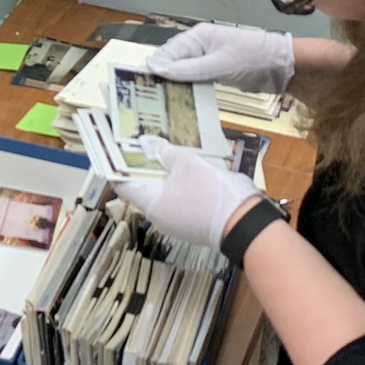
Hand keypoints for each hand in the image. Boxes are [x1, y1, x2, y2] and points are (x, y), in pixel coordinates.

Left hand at [115, 138, 263, 250]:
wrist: (247, 224)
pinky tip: (185, 167)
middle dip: (144, 164)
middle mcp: (160, 218)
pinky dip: (178, 184)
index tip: (117, 146)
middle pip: (144, 188)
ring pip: (163, 194)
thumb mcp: (188, 164)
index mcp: (152, 204)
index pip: (123, 184)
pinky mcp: (193, 224)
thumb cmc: (213, 192)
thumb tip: (147, 143)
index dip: (118, 164)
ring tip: (165, 148)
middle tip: (144, 141)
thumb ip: (165, 152)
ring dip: (163, 173)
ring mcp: (177, 223)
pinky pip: (179, 200)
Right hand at [146, 21, 294, 95]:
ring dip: (174, 84)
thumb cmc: (253, 58)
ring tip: (160, 100)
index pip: (168, 52)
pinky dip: (187, 88)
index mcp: (198, 36)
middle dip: (161, 76)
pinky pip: (194, 79)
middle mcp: (199, 45)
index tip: (140, 83)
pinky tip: (180, 100)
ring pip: (182, 72)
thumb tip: (158, 70)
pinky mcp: (214, 71)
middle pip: (172, 61)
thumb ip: (188, 69)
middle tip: (147, 95)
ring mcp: (207, 58)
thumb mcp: (218, 65)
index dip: (155, 67)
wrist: (281, 66)